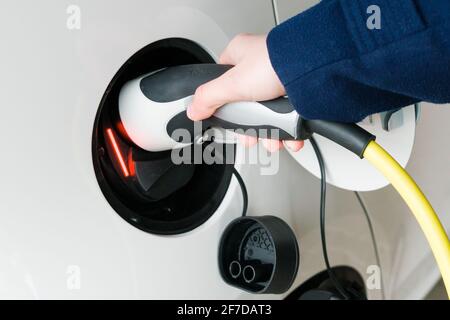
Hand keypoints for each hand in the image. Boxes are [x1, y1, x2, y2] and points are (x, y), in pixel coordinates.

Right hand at [187, 33, 302, 151]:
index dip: (224, 108)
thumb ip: (208, 97)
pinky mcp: (297, 94)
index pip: (223, 84)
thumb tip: (193, 110)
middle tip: (252, 139)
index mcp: (240, 57)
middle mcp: (260, 68)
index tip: (229, 124)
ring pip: (269, 116)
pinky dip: (289, 133)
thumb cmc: (274, 64)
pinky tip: (289, 139)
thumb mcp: (231, 83)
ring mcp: (279, 81)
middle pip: (248, 107)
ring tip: (274, 142)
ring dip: (271, 136)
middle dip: (252, 129)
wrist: (312, 70)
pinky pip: (289, 118)